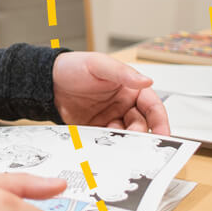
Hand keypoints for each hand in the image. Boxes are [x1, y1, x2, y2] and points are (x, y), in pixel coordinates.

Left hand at [52, 52, 168, 134]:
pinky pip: (108, 140)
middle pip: (142, 124)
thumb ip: (122, 73)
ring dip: (126, 141)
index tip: (164, 133)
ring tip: (119, 143)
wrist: (47, 81)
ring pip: (126, 134)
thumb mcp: (98, 64)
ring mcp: (111, 118)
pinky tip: (106, 145)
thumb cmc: (73, 67)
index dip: (160, 120)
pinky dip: (110, 145)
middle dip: (142, 133)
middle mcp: (124, 105)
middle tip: (136, 141)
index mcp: (130, 88)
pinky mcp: (97, 129)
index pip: (152, 106)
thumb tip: (147, 80)